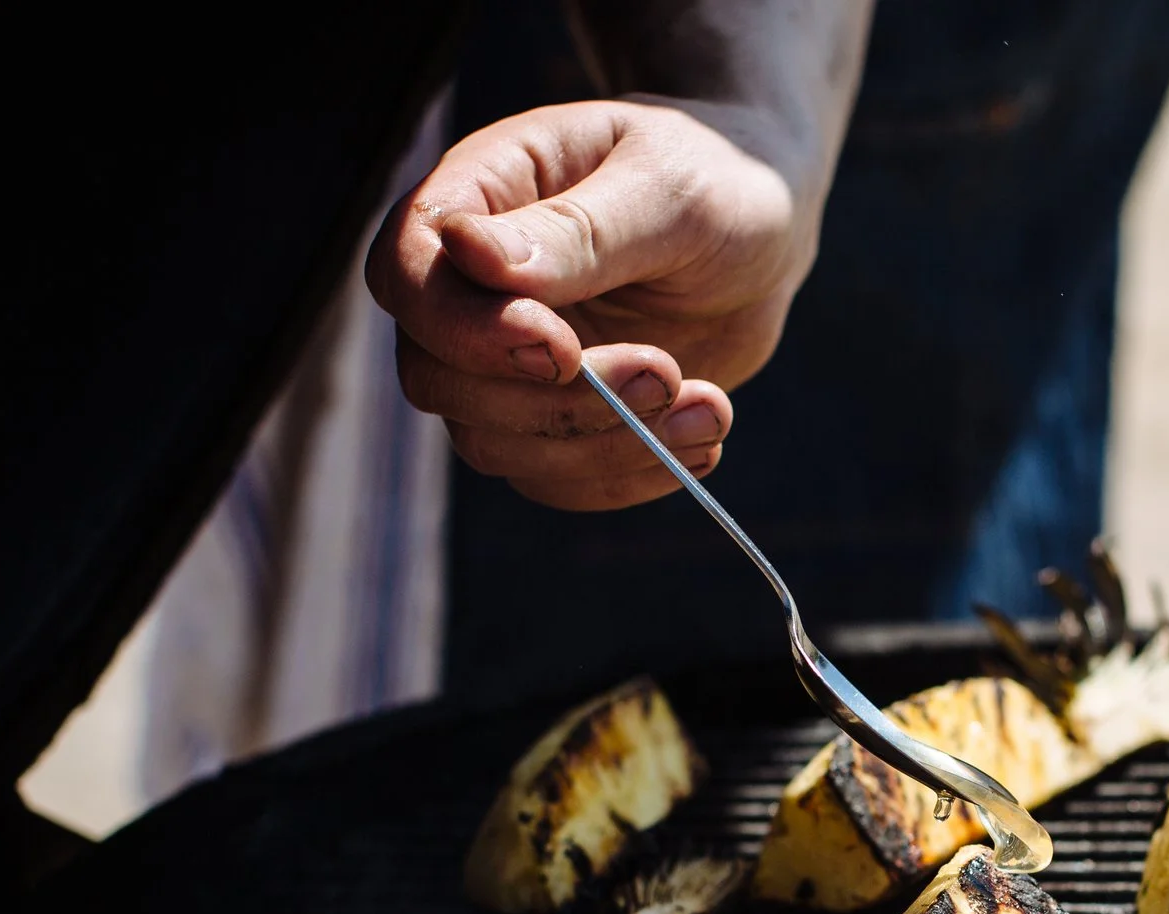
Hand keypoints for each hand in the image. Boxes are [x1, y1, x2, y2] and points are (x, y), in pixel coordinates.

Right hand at [366, 98, 824, 510]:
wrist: (760, 235)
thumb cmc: (708, 181)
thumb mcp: (663, 189)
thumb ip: (574, 231)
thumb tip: (467, 251)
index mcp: (478, 196)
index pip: (408, 275)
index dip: (467, 330)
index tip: (562, 348)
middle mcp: (470, 286)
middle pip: (438, 378)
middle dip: (552, 401)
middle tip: (664, 373)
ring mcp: (503, 360)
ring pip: (491, 443)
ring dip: (602, 445)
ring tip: (708, 409)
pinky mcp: (549, 416)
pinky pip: (552, 478)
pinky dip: (626, 475)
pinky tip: (702, 439)